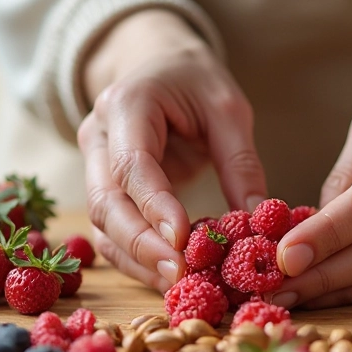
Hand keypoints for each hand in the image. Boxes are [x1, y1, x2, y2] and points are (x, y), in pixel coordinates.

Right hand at [77, 10, 266, 291]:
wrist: (156, 66)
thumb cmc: (193, 81)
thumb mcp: (227, 108)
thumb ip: (240, 161)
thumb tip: (260, 222)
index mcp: (126, 105)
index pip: (132, 164)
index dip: (154, 205)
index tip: (183, 239)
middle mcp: (97, 136)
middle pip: (106, 201)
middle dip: (142, 244)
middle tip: (183, 275)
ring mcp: (92, 165)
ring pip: (102, 224)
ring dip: (137, 260)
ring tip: (180, 286)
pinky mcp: (102, 190)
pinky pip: (111, 233)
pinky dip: (136, 259)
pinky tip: (169, 278)